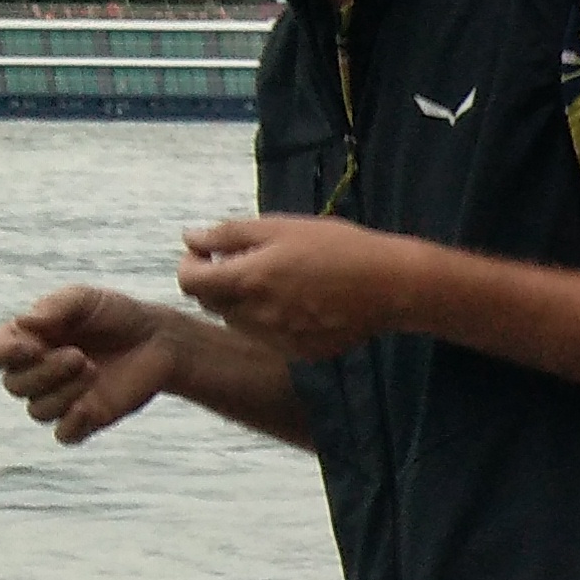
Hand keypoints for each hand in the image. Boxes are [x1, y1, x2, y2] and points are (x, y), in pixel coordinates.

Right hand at [0, 284, 182, 444]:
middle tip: (80, 355)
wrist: (158, 338)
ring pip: (38, 411)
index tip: (31, 346)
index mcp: (24, 341)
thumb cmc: (115, 314)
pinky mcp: (88, 417)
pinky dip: (71, 425)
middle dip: (45, 372)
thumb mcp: (85, 299)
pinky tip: (87, 408)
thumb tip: (24, 324)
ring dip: (63, 392)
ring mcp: (60, 398)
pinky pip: (64, 435)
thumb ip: (55, 307)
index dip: (0, 354)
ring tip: (92, 369)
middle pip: (14, 386)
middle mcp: (35, 372)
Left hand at [175, 215, 415, 358]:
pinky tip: (298, 303)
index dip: (190, 266)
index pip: (190, 282)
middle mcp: (256, 316)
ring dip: (242, 303)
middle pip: (212, 304)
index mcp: (247, 280)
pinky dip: (270, 322)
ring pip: (239, 323)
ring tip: (275, 282)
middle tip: (244, 262)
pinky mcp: (300, 353)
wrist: (390, 286)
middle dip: (216, 283)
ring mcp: (279, 339)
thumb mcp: (280, 226)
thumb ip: (228, 234)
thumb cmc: (337, 247)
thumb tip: (190, 239)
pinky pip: (269, 338)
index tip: (205, 254)